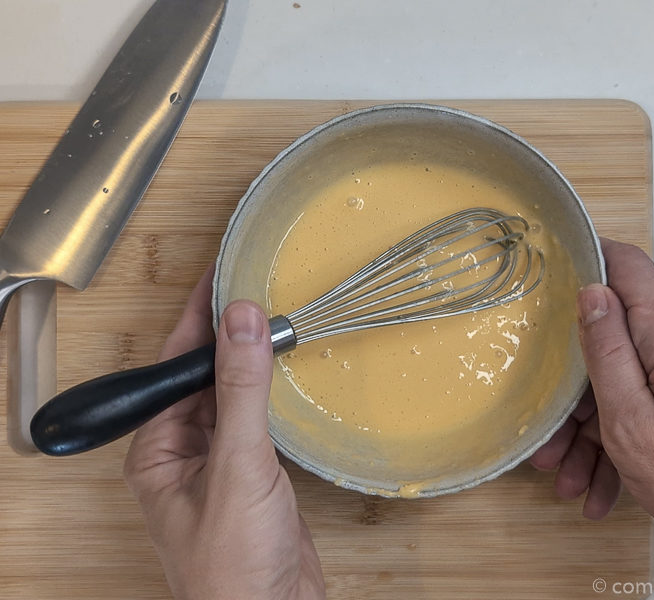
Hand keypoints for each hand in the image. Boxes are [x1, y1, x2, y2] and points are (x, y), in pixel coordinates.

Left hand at [124, 266, 324, 599]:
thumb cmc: (234, 563)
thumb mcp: (237, 466)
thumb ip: (239, 392)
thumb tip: (243, 321)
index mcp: (159, 448)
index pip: (176, 363)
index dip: (198, 315)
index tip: (222, 272)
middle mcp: (183, 449)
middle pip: (203, 373)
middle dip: (229, 331)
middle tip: (258, 284)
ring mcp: (219, 459)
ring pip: (232, 392)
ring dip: (252, 358)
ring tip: (275, 315)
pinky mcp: (254, 471)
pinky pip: (257, 414)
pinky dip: (272, 388)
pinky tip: (287, 367)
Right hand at [539, 239, 653, 582]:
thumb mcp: (634, 427)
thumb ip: (609, 354)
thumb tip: (591, 292)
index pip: (627, 266)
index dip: (586, 261)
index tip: (547, 281)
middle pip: (619, 336)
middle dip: (577, 384)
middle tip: (549, 440)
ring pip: (630, 376)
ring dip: (595, 424)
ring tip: (572, 479)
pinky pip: (653, 398)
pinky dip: (625, 434)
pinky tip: (604, 486)